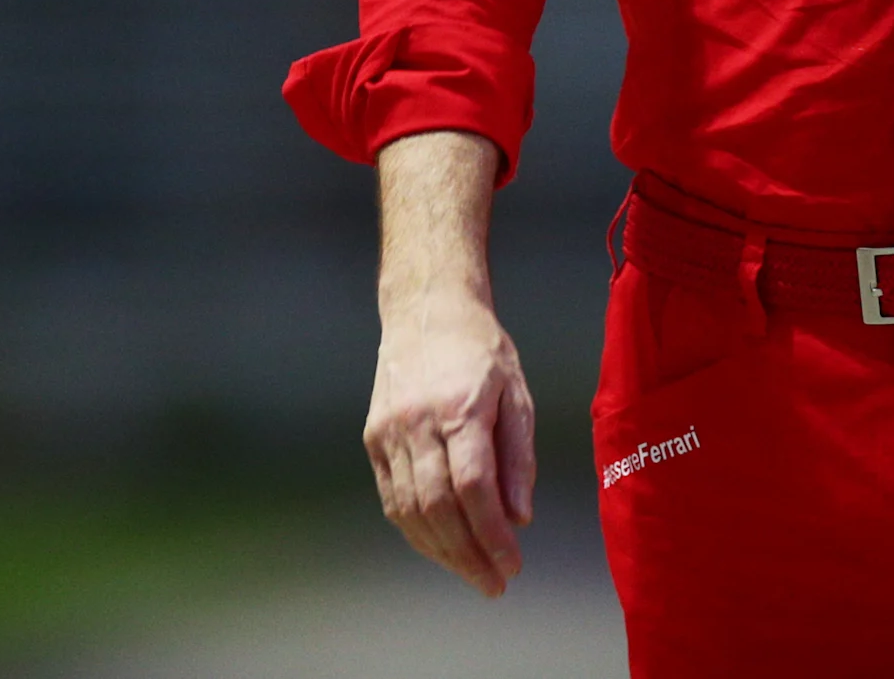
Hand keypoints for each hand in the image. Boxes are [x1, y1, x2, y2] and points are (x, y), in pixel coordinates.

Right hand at [364, 280, 535, 594]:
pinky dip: (416, 530)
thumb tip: (519, 518)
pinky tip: (441, 547)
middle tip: (495, 584)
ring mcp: (389, 431)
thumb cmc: (481, 352)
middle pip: (438, 506)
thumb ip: (518, 457)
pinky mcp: (373, 438)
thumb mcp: (516, 394)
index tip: (512, 564)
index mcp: (459, 407)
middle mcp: (417, 422)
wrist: (426, 309)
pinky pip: (392, 497)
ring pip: (410, 509)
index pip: (473, 487)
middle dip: (468, 555)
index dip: (492, 534)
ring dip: (442, 551)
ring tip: (472, 574)